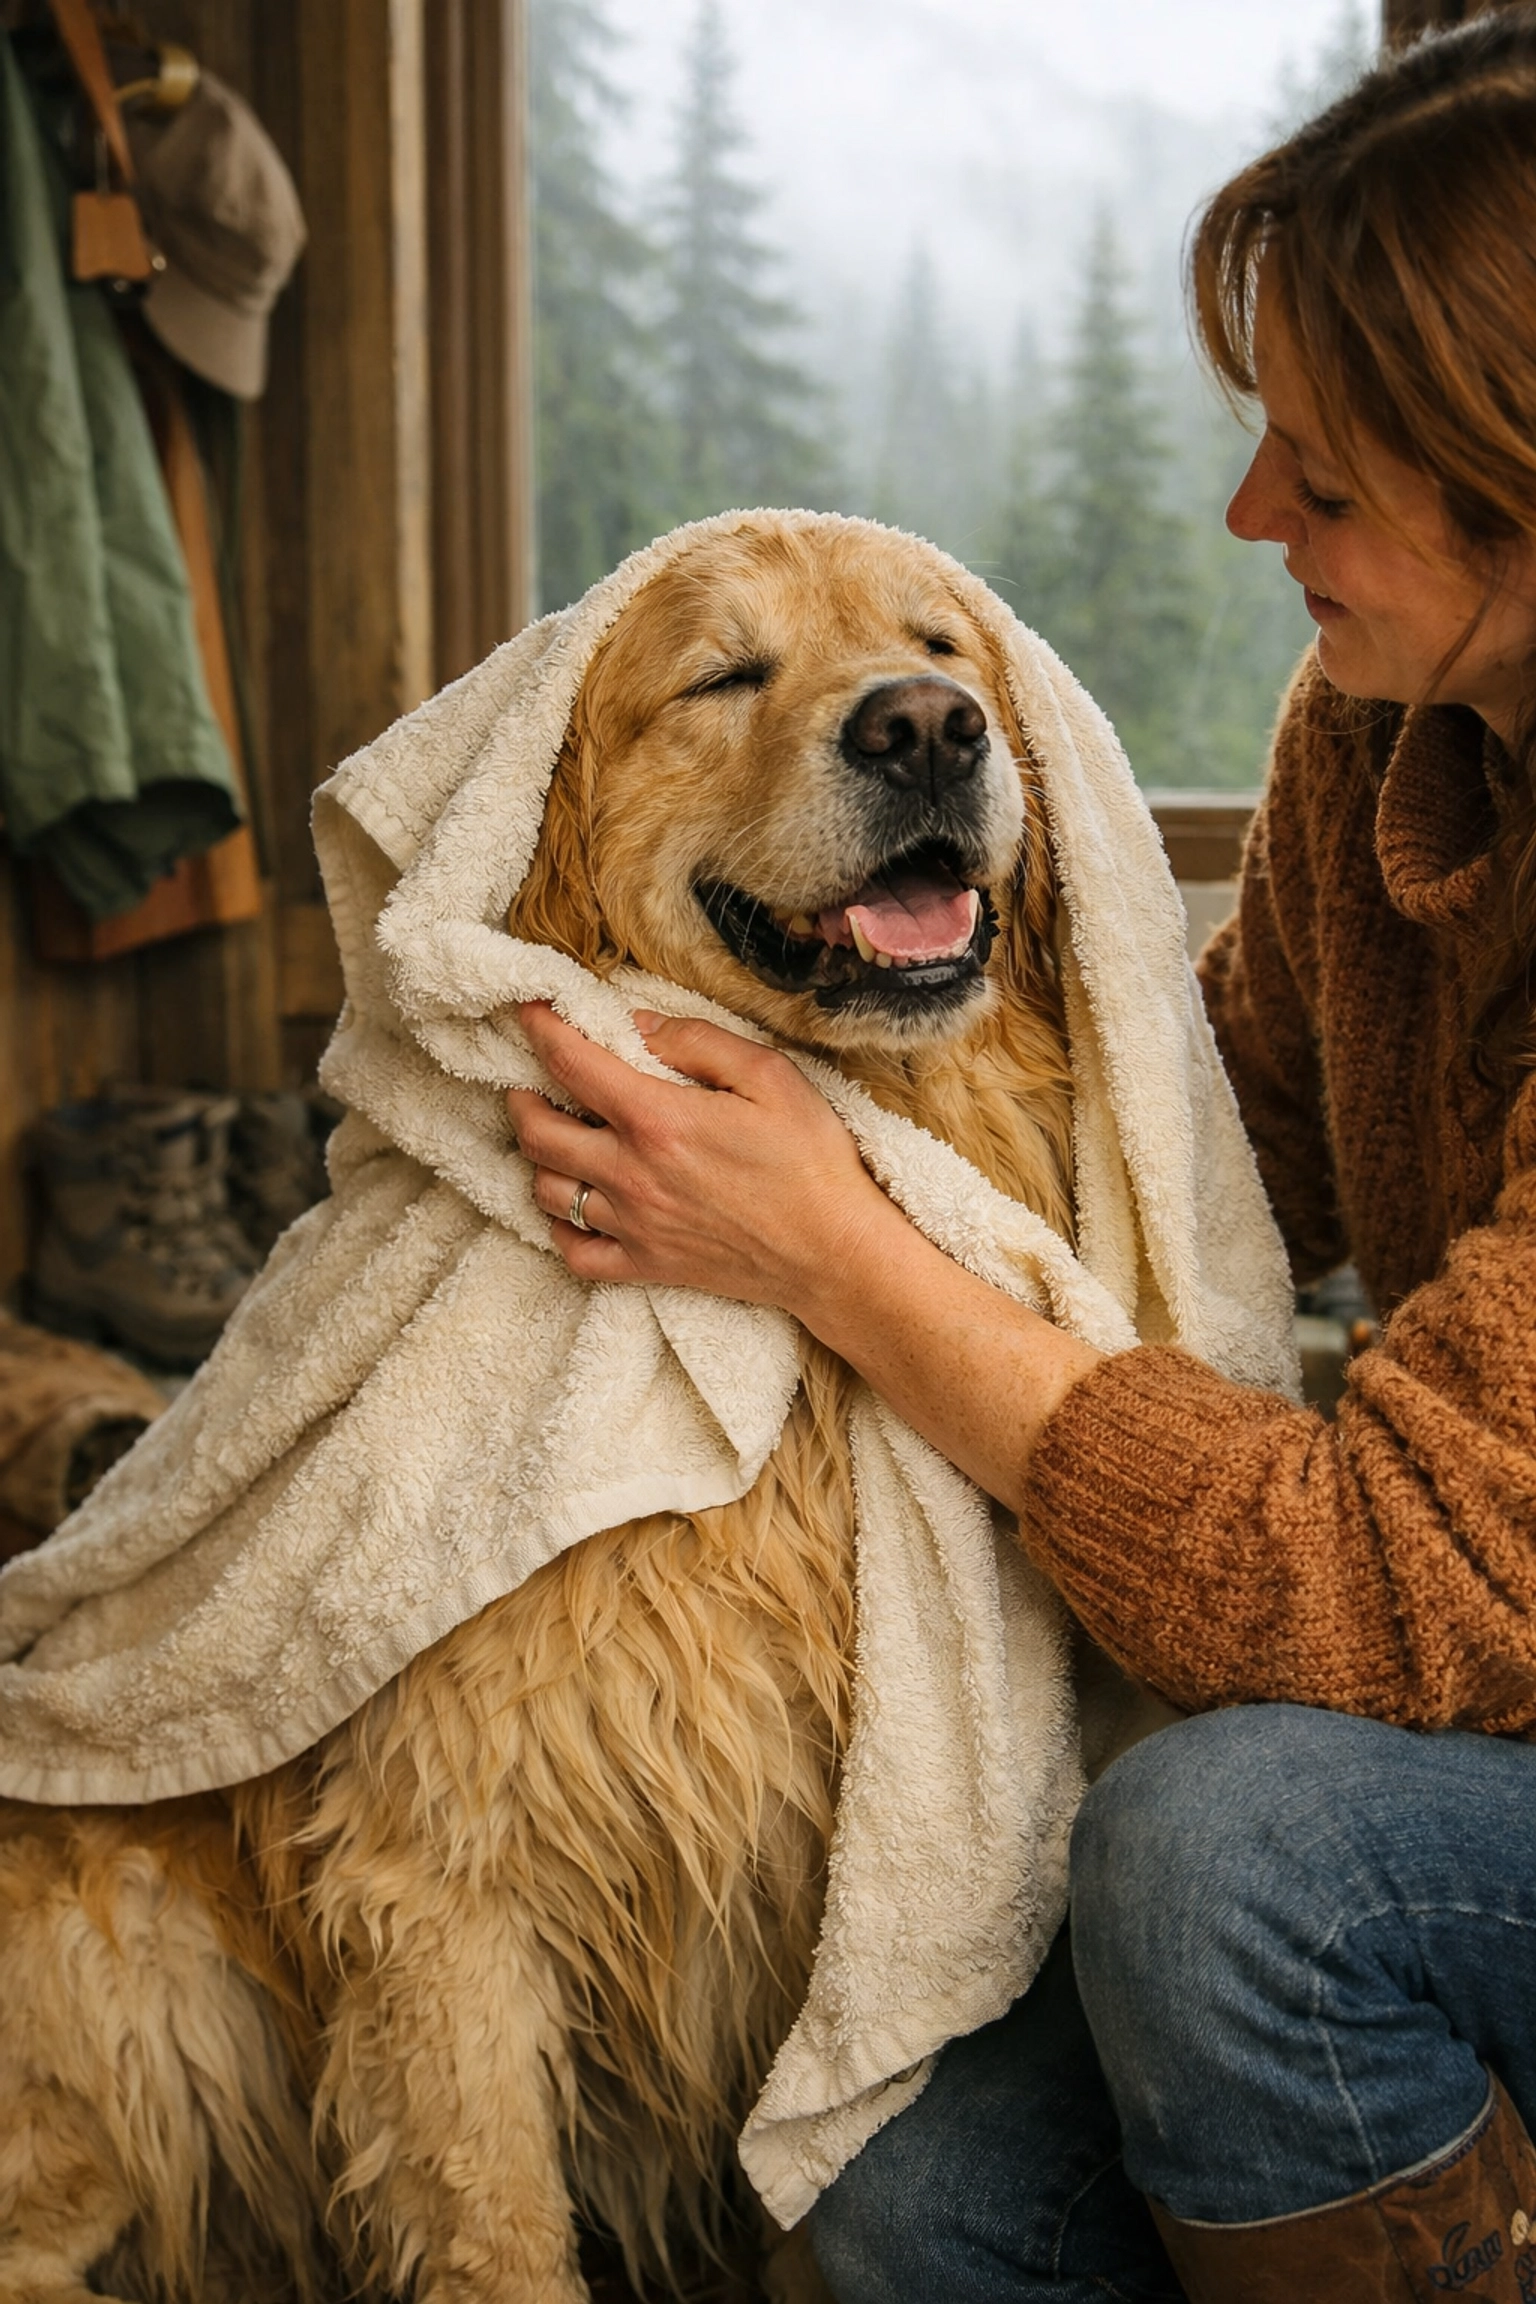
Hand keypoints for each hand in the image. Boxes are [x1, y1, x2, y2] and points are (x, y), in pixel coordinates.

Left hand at [508, 1004, 899, 1317]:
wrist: (834, 1253)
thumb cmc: (810, 1160)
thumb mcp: (769, 1075)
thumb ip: (697, 1042)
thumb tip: (639, 1027)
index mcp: (658, 1120)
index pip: (571, 1064)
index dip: (540, 1030)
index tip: (528, 1012)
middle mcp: (631, 1174)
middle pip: (538, 1134)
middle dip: (522, 1100)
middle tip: (528, 1083)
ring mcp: (633, 1226)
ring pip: (547, 1191)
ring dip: (538, 1159)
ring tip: (552, 1140)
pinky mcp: (645, 1265)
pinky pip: (573, 1252)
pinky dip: (558, 1227)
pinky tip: (572, 1206)